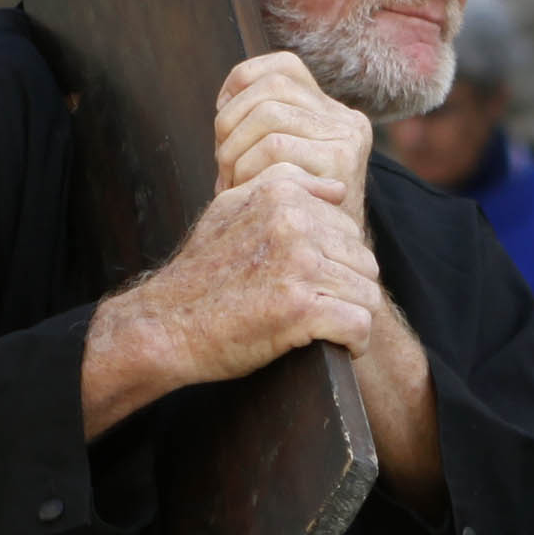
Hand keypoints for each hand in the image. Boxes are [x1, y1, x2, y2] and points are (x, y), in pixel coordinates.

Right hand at [81, 165, 380, 433]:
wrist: (165, 325)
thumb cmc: (199, 273)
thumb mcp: (228, 209)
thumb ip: (282, 187)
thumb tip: (336, 188)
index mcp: (281, 195)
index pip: (348, 228)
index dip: (335, 261)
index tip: (310, 283)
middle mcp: (293, 223)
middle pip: (364, 261)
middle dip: (347, 289)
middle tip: (318, 310)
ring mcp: (299, 265)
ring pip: (367, 293)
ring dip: (351, 317)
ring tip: (326, 329)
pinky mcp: (301, 308)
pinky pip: (360, 325)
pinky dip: (352, 343)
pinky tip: (335, 346)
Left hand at [214, 53, 370, 208]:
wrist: (331, 267)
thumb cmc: (291, 217)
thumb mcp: (276, 166)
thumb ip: (259, 128)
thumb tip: (225, 101)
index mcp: (331, 112)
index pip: (282, 67)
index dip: (241, 81)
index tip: (223, 121)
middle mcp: (345, 119)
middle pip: (270, 88)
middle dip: (231, 122)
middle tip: (223, 163)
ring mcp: (347, 138)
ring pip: (268, 116)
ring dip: (236, 149)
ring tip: (234, 182)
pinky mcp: (340, 163)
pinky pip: (274, 147)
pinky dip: (247, 169)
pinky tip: (250, 194)